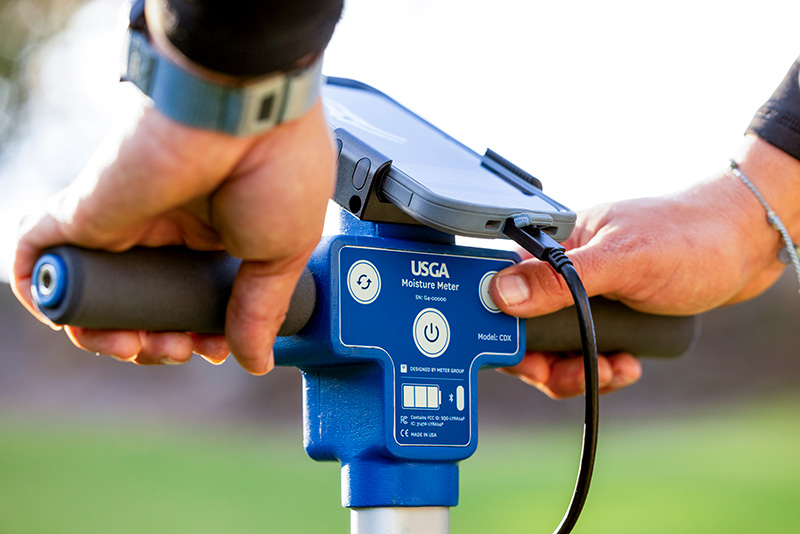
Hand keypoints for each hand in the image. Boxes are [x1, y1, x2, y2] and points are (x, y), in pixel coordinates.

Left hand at [12, 101, 334, 374]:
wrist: (244, 110)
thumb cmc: (280, 166)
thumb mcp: (284, 254)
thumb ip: (263, 309)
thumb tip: (256, 359)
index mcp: (218, 233)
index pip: (193, 295)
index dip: (198, 332)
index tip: (214, 348)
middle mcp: (169, 229)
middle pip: (145, 300)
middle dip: (158, 341)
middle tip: (179, 349)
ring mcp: (125, 222)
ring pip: (96, 293)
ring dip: (107, 336)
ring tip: (140, 347)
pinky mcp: (85, 211)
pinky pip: (42, 261)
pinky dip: (49, 298)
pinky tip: (80, 324)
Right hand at [491, 135, 799, 397]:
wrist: (747, 246)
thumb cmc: (691, 238)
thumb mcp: (624, 261)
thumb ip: (561, 279)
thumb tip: (502, 293)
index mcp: (555, 245)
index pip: (504, 289)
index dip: (504, 329)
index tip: (527, 359)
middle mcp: (563, 270)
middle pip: (526, 328)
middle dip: (548, 361)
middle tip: (579, 373)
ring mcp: (585, 295)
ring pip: (555, 347)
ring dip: (578, 370)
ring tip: (614, 368)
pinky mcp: (607, 315)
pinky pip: (584, 351)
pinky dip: (600, 367)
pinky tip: (627, 363)